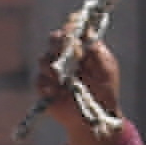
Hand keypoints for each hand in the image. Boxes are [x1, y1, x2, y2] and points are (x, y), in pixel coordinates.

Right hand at [36, 30, 124, 144]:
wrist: (96, 117)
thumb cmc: (105, 90)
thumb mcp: (106, 68)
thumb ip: (96, 50)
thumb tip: (85, 31)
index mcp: (81, 48)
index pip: (71, 30)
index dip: (70, 28)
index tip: (73, 30)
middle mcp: (65, 56)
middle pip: (54, 39)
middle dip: (59, 43)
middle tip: (67, 50)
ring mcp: (53, 71)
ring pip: (44, 59)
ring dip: (53, 66)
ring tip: (65, 79)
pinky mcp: (44, 87)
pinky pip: (39, 80)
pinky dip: (48, 84)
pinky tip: (58, 91)